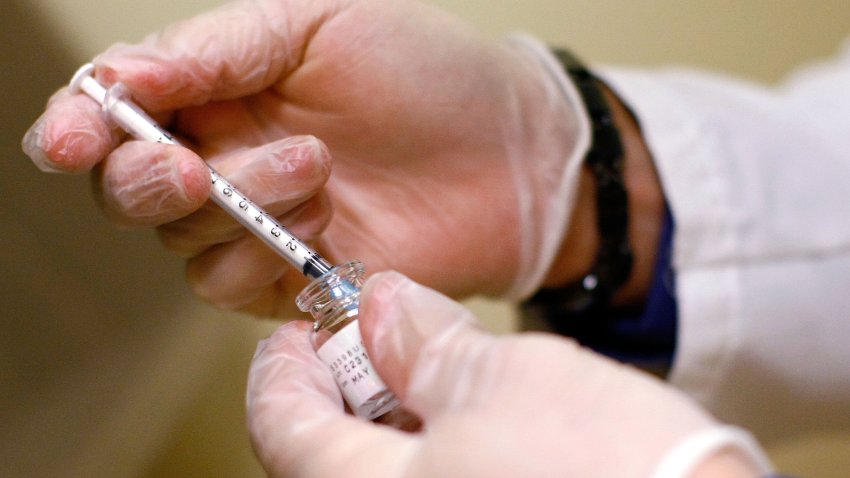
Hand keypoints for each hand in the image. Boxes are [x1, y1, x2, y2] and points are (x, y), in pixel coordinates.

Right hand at [22, 0, 587, 315]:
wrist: (510, 152)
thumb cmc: (430, 74)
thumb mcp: (322, 22)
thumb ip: (218, 48)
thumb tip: (120, 78)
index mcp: (221, 88)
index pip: (116, 111)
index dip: (80, 126)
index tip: (78, 137)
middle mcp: (227, 158)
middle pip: (130, 190)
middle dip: (148, 181)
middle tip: (197, 167)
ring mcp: (258, 224)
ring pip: (182, 242)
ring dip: (239, 209)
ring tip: (319, 168)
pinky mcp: (291, 280)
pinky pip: (231, 286)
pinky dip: (262, 260)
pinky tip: (328, 226)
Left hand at [247, 271, 769, 476]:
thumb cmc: (607, 470)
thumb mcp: (501, 378)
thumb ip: (424, 342)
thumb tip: (383, 307)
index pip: (281, 426)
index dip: (281, 364)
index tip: (298, 328)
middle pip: (327, 450)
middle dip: (348, 380)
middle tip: (376, 332)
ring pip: (387, 468)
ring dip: (398, 409)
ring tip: (433, 358)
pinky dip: (441, 441)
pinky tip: (477, 409)